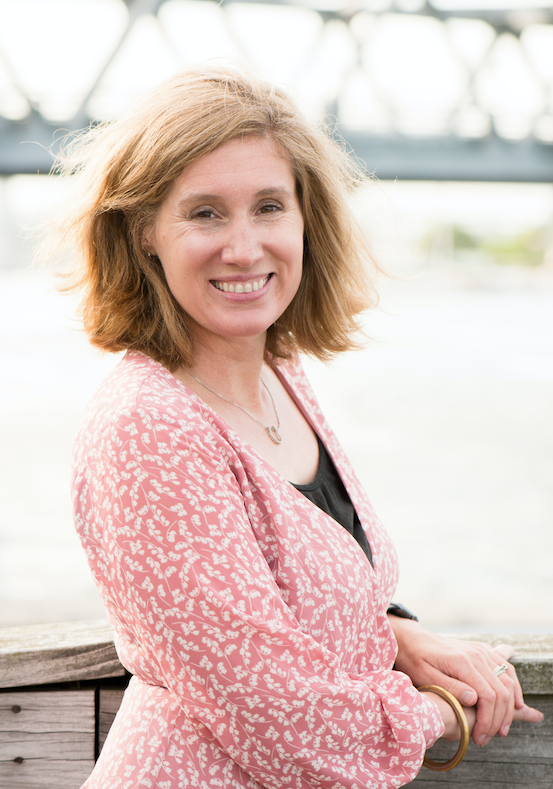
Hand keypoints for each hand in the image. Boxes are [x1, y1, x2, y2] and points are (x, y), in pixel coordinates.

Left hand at [388, 615, 543, 745]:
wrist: (411, 639)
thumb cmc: (414, 659)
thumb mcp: (425, 676)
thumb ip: (450, 687)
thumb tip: (474, 700)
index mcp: (461, 661)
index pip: (487, 696)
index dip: (487, 720)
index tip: (478, 737)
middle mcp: (476, 654)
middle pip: (501, 692)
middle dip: (498, 719)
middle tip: (485, 738)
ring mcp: (481, 650)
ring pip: (507, 681)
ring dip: (509, 708)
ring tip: (500, 729)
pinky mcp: (482, 650)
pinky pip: (506, 669)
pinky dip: (513, 687)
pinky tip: (514, 704)